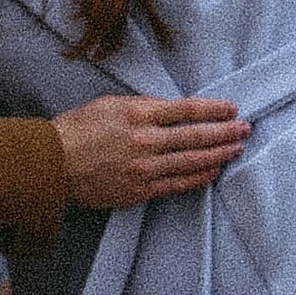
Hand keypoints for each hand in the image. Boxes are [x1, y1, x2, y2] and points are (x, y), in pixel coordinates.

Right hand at [57, 93, 245, 209]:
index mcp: (137, 114)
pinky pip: (177, 184)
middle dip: (225, 132)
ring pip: (192, 160)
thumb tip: (170, 109)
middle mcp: (145, 141)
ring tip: (237, 148)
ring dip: (219, 154)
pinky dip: (199, 176)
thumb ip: (141, 106)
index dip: (214, 109)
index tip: (231, 108)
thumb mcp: (108, 104)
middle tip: (245, 128)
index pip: (186, 109)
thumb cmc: (74, 131)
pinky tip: (213, 170)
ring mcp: (144, 168)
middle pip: (196, 136)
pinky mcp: (139, 190)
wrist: (50, 166)